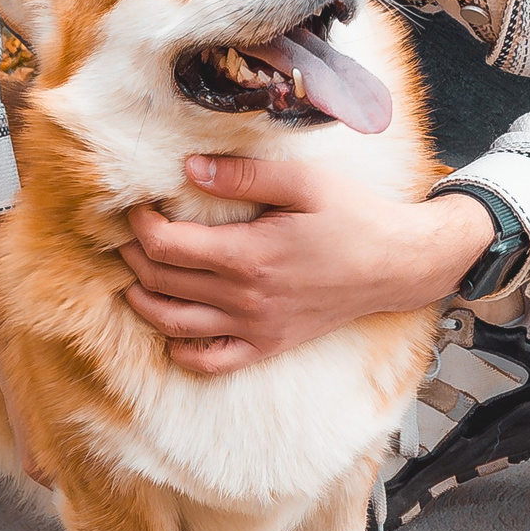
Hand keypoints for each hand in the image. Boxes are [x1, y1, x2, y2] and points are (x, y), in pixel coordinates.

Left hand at [119, 155, 495, 374]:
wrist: (396, 265)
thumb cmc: (354, 218)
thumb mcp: (304, 183)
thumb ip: (243, 175)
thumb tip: (188, 168)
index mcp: (249, 256)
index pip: (166, 246)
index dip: (141, 225)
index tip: (140, 206)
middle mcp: (244, 299)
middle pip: (161, 283)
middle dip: (135, 255)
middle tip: (132, 233)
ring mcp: (254, 329)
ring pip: (173, 324)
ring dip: (142, 300)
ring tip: (136, 274)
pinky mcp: (267, 346)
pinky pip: (209, 362)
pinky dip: (179, 351)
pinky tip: (171, 328)